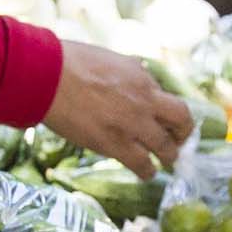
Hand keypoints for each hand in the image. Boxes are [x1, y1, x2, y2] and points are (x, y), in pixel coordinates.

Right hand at [44, 42, 196, 177]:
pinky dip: (147, 171)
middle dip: (182, 134)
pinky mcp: (115, 145)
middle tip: (176, 142)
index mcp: (142, 78)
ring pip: (166, 148)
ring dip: (168, 157)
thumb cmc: (70, 62)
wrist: (48, 77)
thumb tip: (138, 71)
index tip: (168, 120)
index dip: (170, 112)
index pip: (169, 98)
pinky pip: (142, 165)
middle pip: (181, 121)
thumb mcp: (111, 58)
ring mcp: (132, 124)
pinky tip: (145, 173)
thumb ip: (129, 69)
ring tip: (165, 162)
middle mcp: (144, 101)